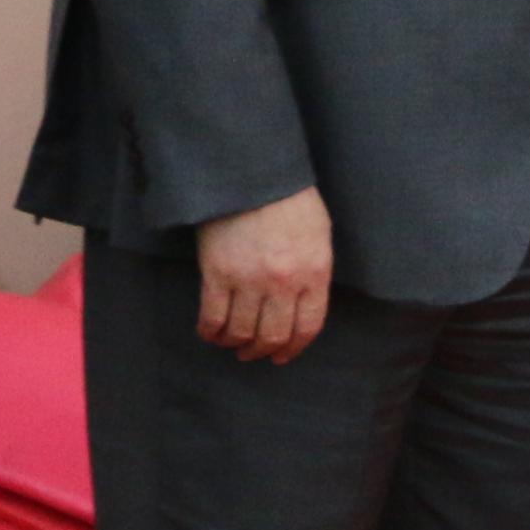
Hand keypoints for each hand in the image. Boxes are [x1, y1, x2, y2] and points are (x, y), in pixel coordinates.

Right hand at [198, 185, 335, 360]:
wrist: (252, 174)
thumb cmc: (289, 199)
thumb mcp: (319, 234)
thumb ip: (314, 270)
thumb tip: (304, 303)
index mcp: (314, 272)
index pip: (308, 326)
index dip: (295, 348)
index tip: (283, 356)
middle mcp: (283, 282)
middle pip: (273, 335)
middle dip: (263, 351)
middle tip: (254, 354)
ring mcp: (249, 280)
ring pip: (242, 332)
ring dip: (236, 344)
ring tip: (233, 344)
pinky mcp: (217, 274)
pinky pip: (213, 317)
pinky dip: (211, 332)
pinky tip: (211, 333)